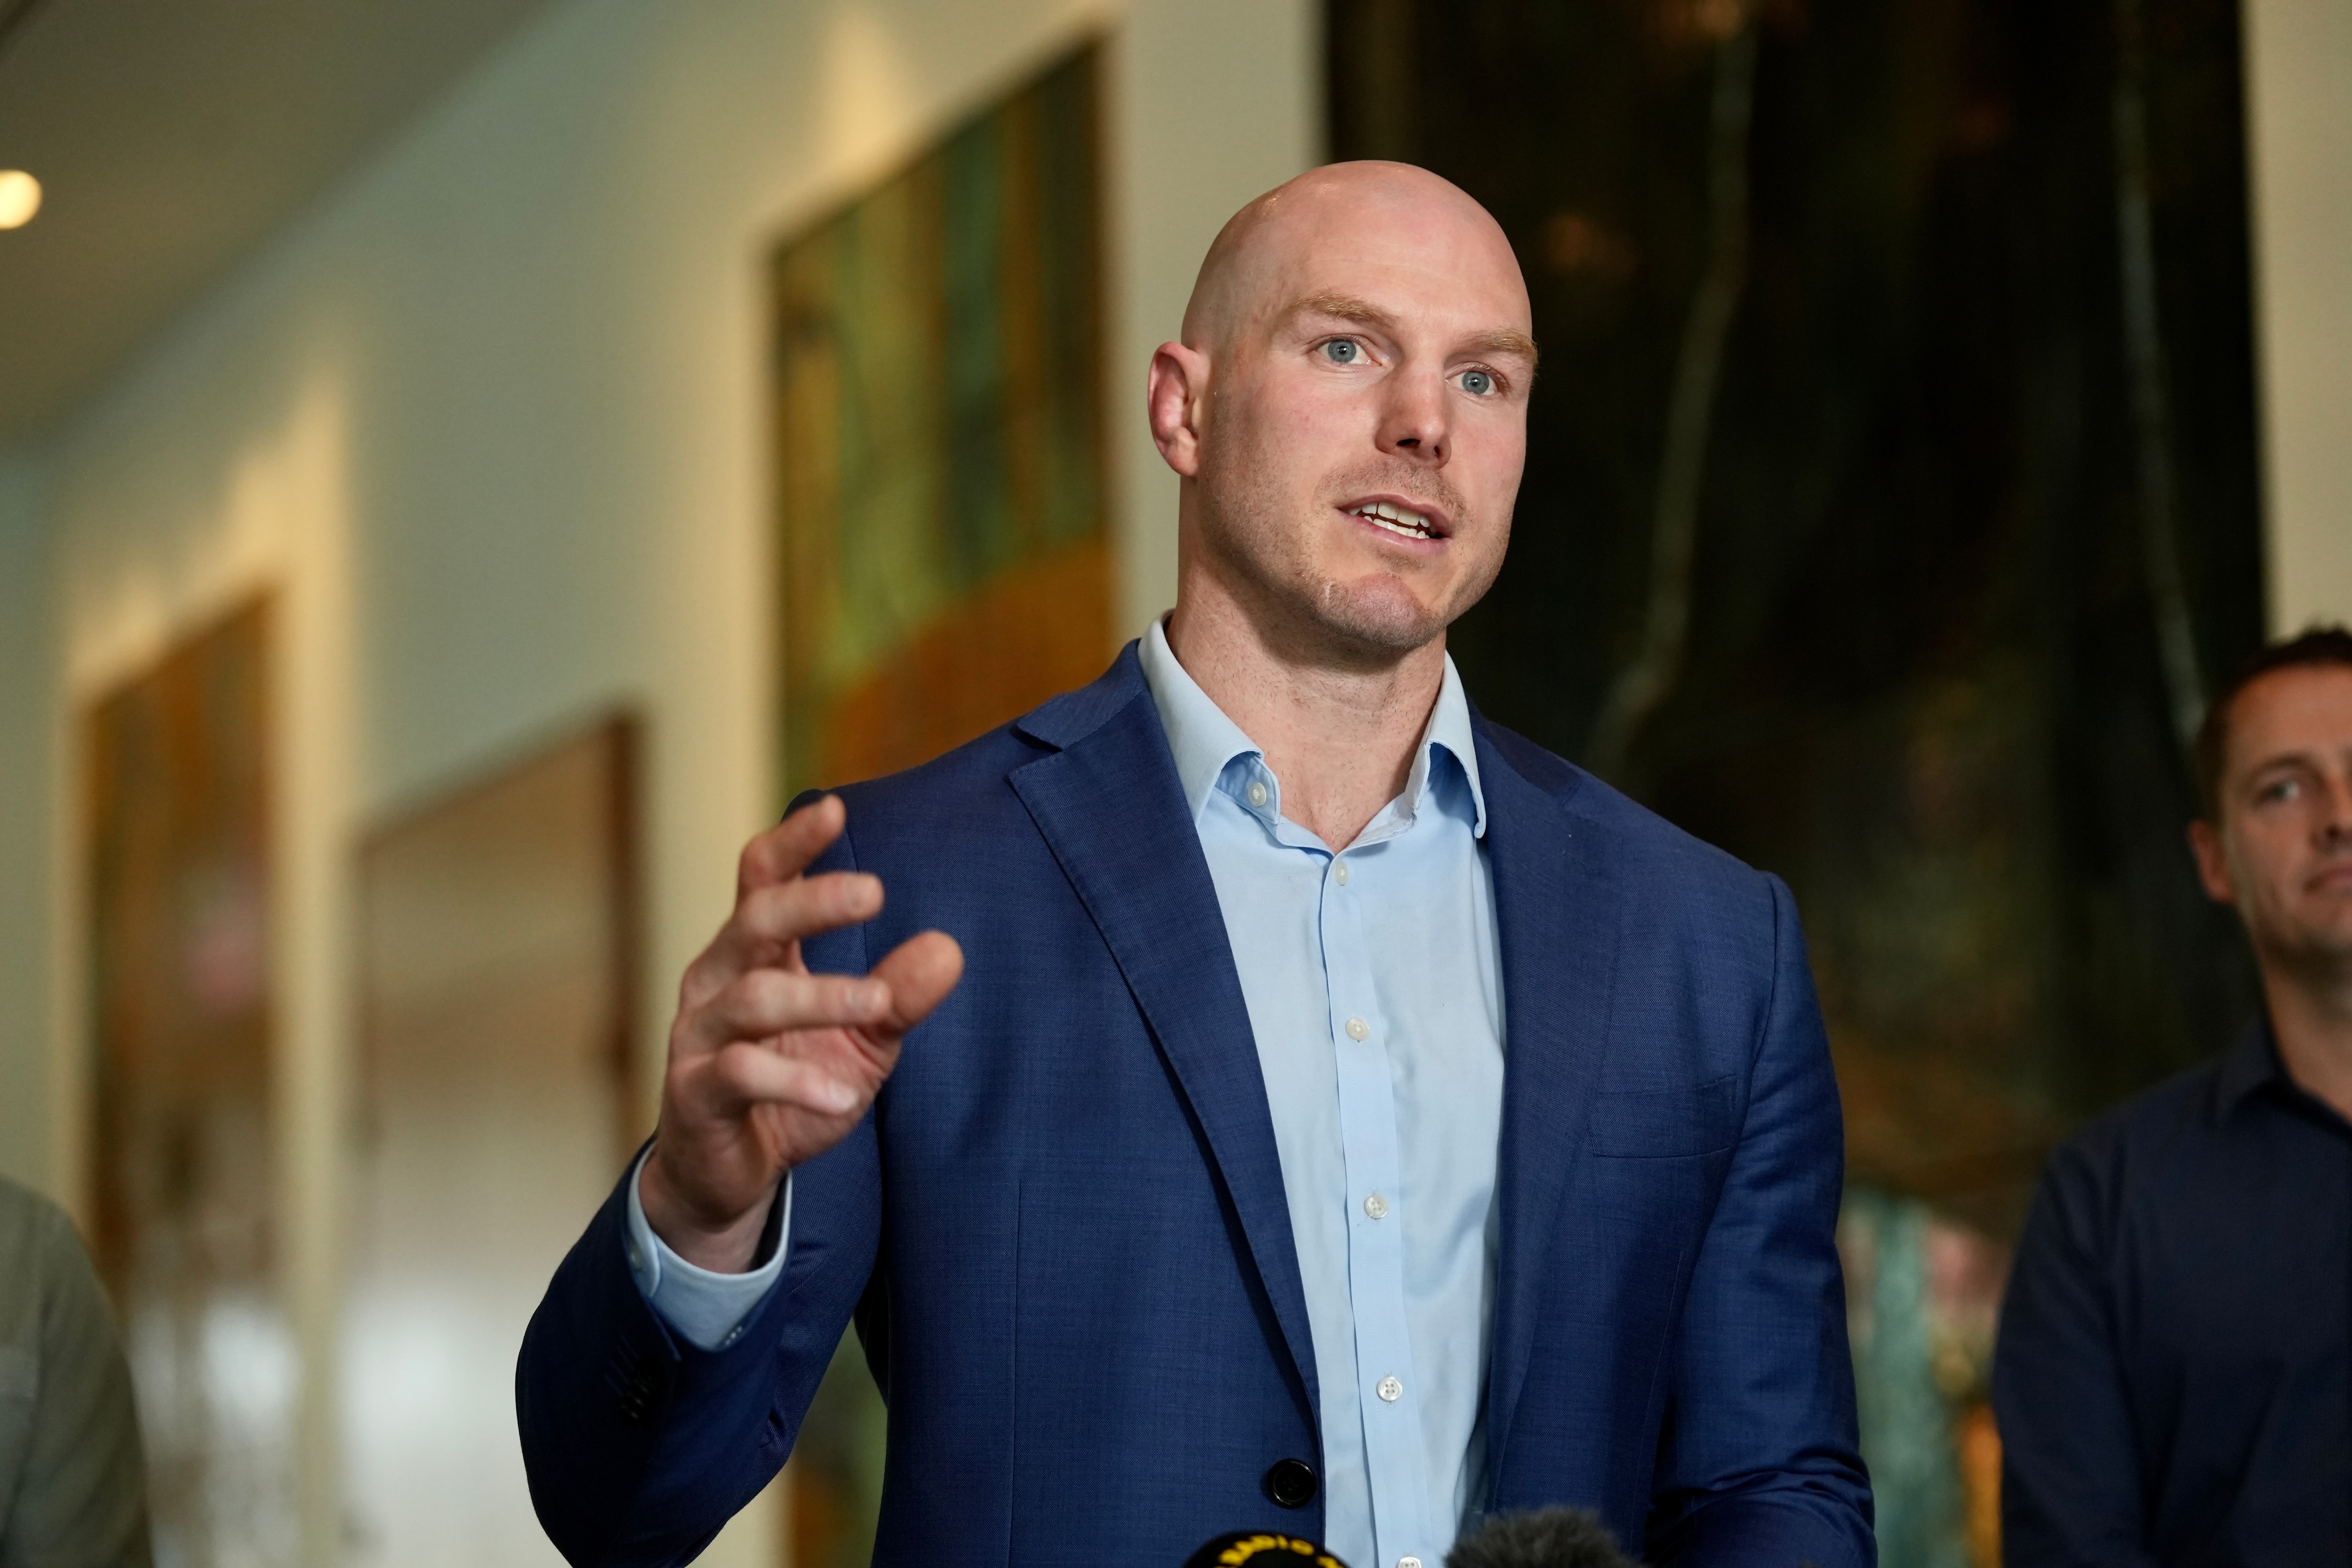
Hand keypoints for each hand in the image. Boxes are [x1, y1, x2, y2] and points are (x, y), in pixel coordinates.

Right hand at [640, 794, 962, 1271]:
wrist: (731, 1173)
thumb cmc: (793, 1087)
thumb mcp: (861, 1040)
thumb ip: (897, 996)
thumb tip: (948, 948)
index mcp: (753, 954)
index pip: (761, 879)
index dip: (793, 843)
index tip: (834, 807)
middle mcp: (715, 982)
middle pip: (753, 921)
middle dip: (810, 900)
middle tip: (873, 891)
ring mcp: (698, 1037)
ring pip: (751, 999)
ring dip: (820, 997)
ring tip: (878, 1003)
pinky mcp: (693, 1093)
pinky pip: (740, 1074)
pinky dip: (795, 1082)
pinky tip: (844, 1094)